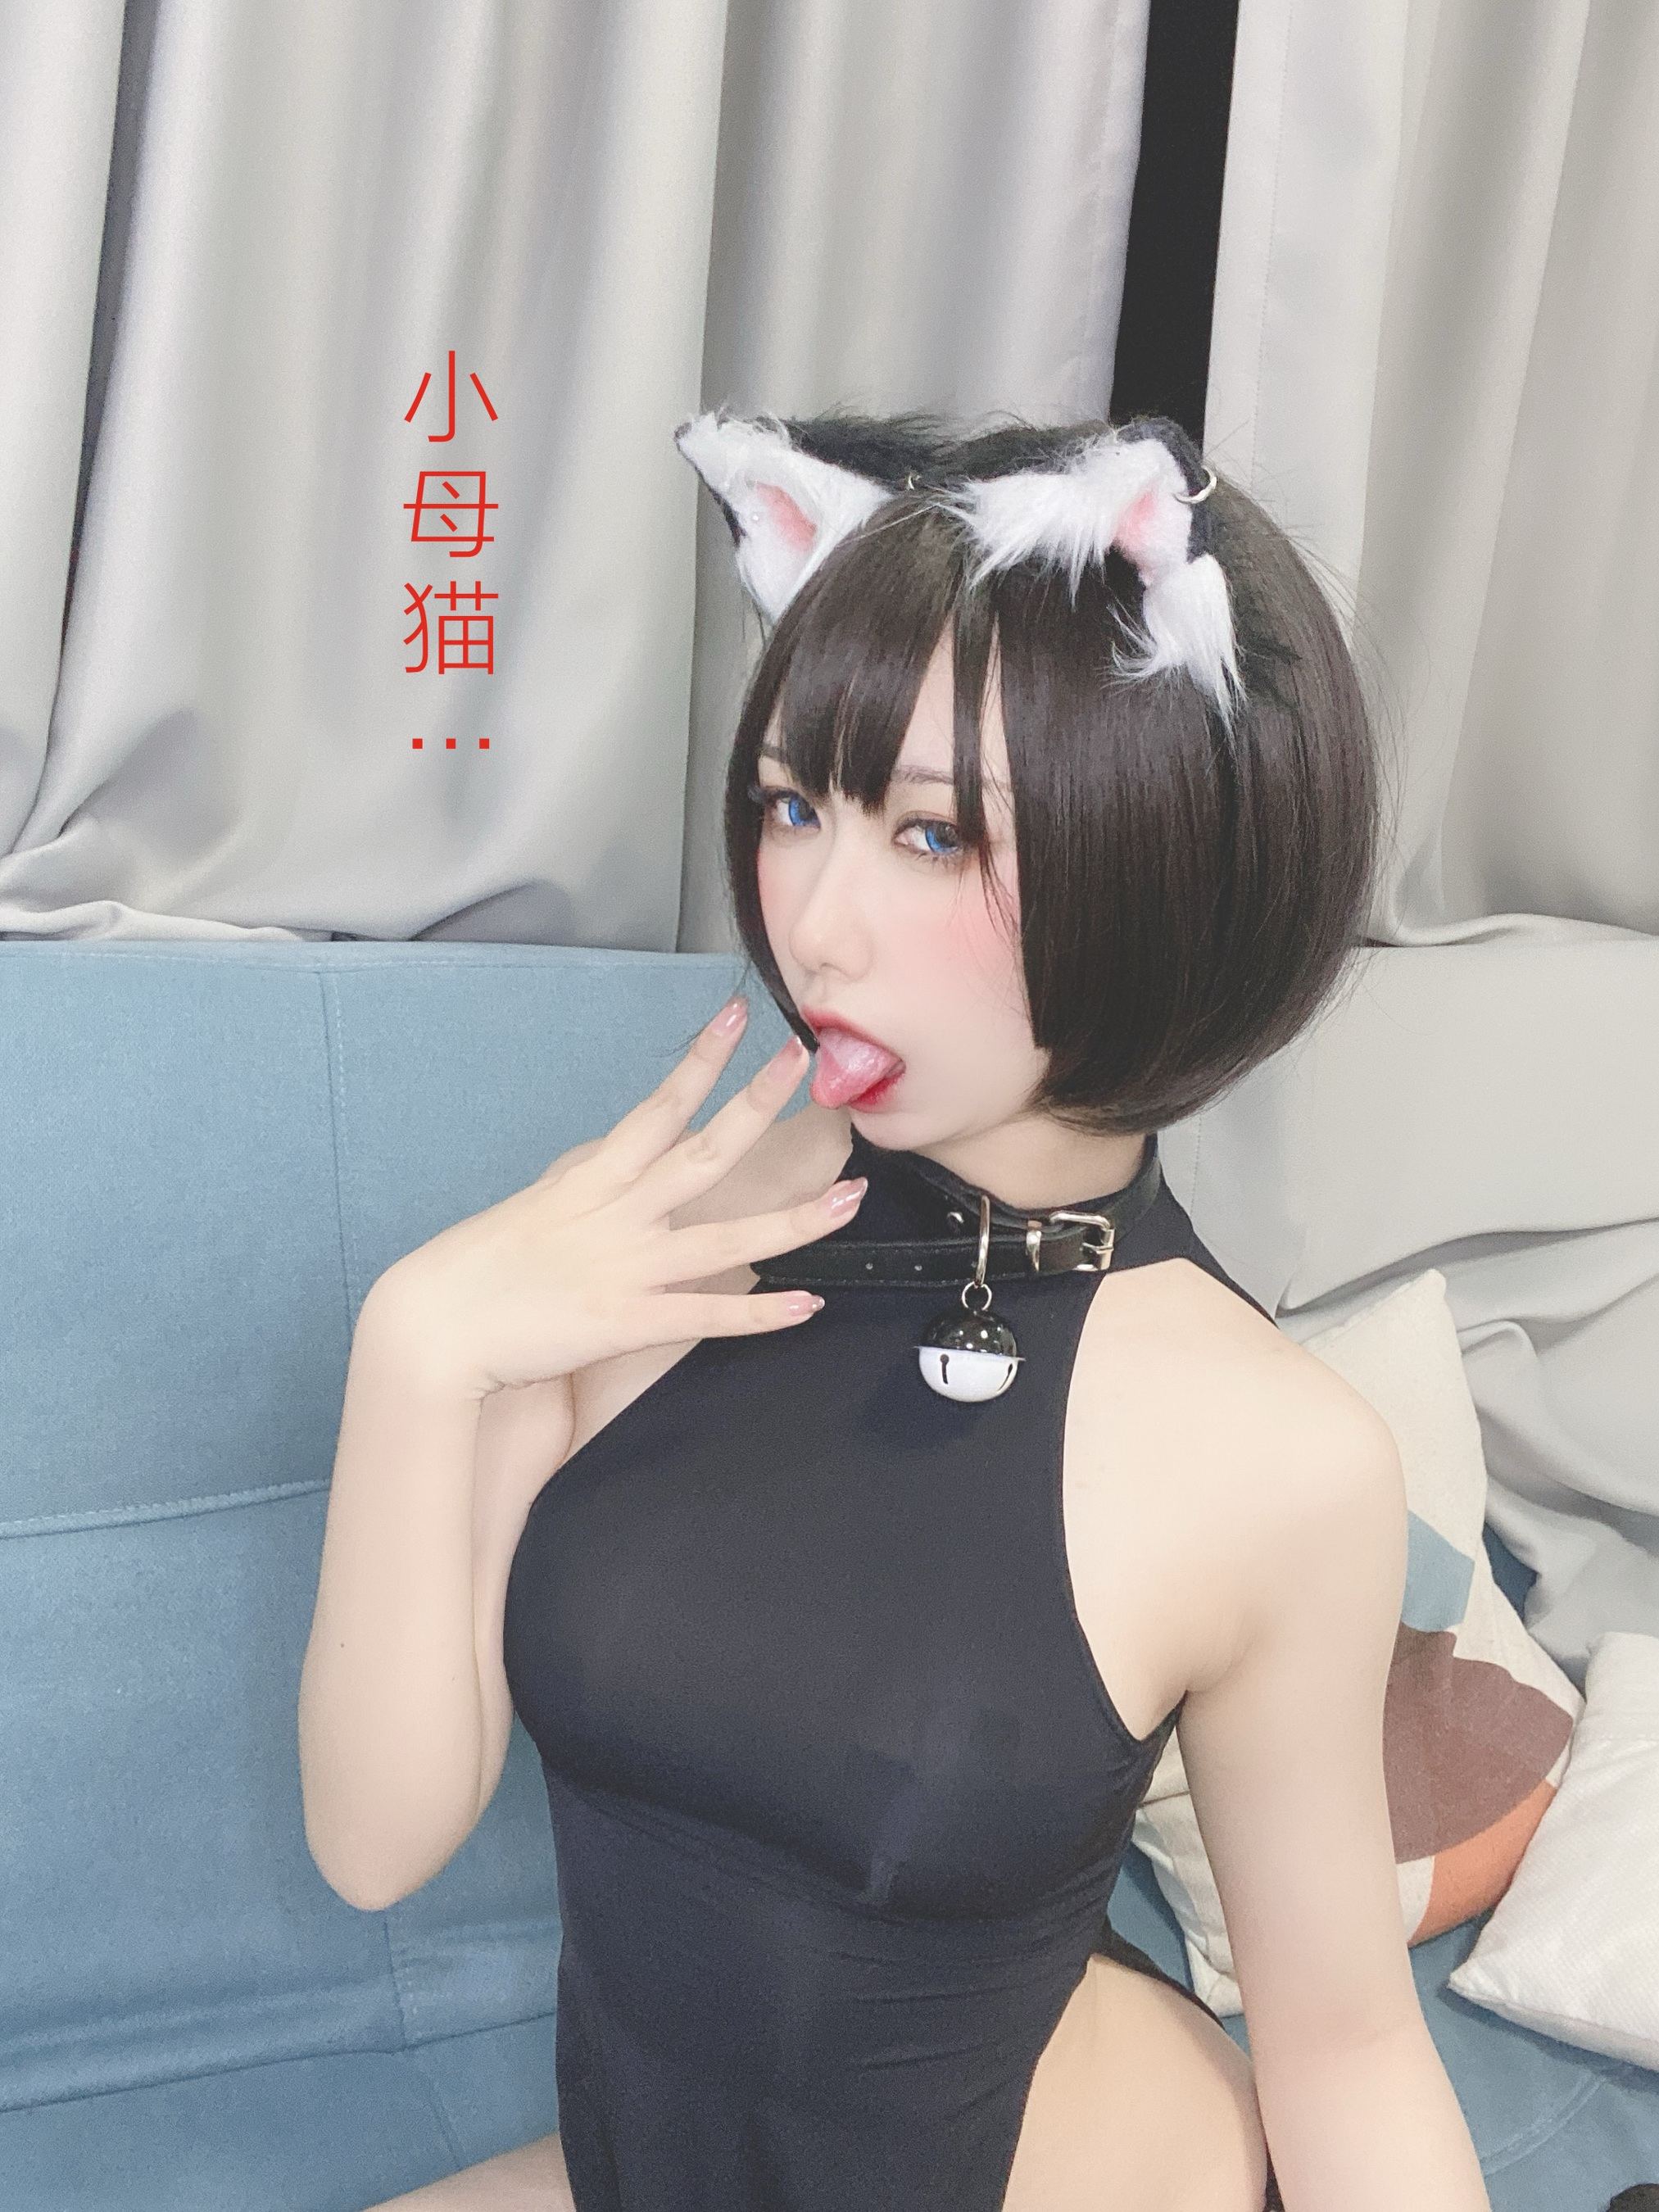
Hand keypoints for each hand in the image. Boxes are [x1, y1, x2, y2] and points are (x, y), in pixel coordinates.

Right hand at [373, 994, 863, 1399]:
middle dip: (758, 1104)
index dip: (701, 1060)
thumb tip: (615, 1173)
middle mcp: (618, 1214)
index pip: (658, 1106)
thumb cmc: (475, 1270)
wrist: (434, 1327)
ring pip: (727, 1237)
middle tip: (805, 1064)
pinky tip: (805, 1304)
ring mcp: (628, 1266)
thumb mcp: (535, 1211)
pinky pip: (707, 1316)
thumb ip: (585, 1192)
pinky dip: (759, 1315)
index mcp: (592, 1180)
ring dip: (794, 1220)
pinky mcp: (628, 1320)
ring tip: (850, 1201)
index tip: (738, 1016)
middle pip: (703, 1150)